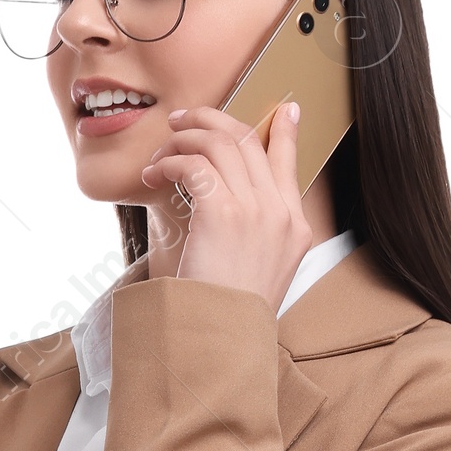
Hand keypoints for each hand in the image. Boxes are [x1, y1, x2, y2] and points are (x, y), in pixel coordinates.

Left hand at [138, 99, 314, 309]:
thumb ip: (259, 239)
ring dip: (183, 139)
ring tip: (160, 151)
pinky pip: (193, 164)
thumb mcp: (262, 276)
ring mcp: (255, 211)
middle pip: (249, 142)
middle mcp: (280, 213)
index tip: (285, 110)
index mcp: (296, 228)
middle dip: (212, 121)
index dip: (286, 132)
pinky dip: (169, 161)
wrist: (223, 340)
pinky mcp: (222, 213)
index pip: (290, 164)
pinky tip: (155, 174)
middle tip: (183, 121)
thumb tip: (229, 210)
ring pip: (219, 144)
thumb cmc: (231, 315)